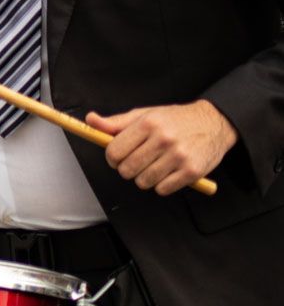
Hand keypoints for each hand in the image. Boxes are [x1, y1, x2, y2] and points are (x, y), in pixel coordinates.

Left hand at [86, 100, 236, 195]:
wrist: (215, 122)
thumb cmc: (174, 120)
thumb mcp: (145, 115)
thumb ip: (116, 122)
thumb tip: (90, 120)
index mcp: (148, 124)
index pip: (114, 151)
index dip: (112, 158)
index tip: (118, 157)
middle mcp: (163, 139)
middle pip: (127, 169)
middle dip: (127, 169)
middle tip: (137, 162)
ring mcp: (179, 156)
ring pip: (144, 182)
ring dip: (145, 178)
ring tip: (154, 165)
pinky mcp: (192, 171)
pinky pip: (163, 190)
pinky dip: (162, 185)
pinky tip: (168, 172)